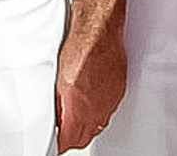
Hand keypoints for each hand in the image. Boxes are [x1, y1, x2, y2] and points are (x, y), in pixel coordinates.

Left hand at [54, 21, 127, 150]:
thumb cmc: (79, 52)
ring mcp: (110, 100)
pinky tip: (92, 98)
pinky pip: (109, 107)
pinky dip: (100, 107)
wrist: (98, 35)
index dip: (62, 142)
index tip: (57, 139)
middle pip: (86, 136)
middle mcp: (97, 110)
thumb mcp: (58, 84)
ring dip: (88, 122)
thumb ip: (59, 107)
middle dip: (75, 136)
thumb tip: (57, 118)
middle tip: (66, 130)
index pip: (71, 141)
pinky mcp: (119, 89)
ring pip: (99, 123)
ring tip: (78, 114)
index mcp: (79, 112)